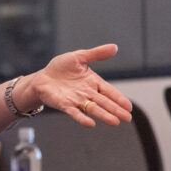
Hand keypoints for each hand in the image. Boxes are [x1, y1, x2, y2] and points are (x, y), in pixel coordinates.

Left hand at [17, 43, 131, 127]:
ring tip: (115, 121)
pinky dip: (82, 118)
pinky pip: (75, 112)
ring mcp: (76, 100)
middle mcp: (87, 93)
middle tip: (127, 118)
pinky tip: (90, 123)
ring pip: (93, 109)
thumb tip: (114, 47)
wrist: (42, 77)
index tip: (129, 107)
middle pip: (104, 102)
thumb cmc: (60, 68)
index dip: (119, 98)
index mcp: (93, 82)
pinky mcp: (64, 105)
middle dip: (116, 110)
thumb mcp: (79, 57)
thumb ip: (96, 54)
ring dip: (104, 115)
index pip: (109, 91)